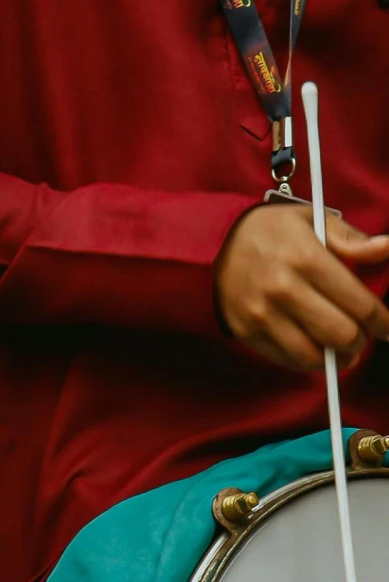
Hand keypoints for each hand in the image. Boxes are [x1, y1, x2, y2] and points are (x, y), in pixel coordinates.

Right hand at [214, 201, 388, 374]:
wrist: (210, 242)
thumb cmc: (269, 231)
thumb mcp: (310, 220)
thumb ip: (351, 239)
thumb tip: (386, 248)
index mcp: (306, 258)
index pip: (361, 304)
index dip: (382, 321)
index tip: (385, 325)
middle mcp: (283, 288)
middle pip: (342, 335)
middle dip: (360, 340)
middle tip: (361, 334)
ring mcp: (262, 313)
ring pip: (316, 356)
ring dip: (336, 356)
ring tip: (340, 347)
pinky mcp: (247, 331)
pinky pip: (288, 361)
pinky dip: (308, 360)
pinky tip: (313, 346)